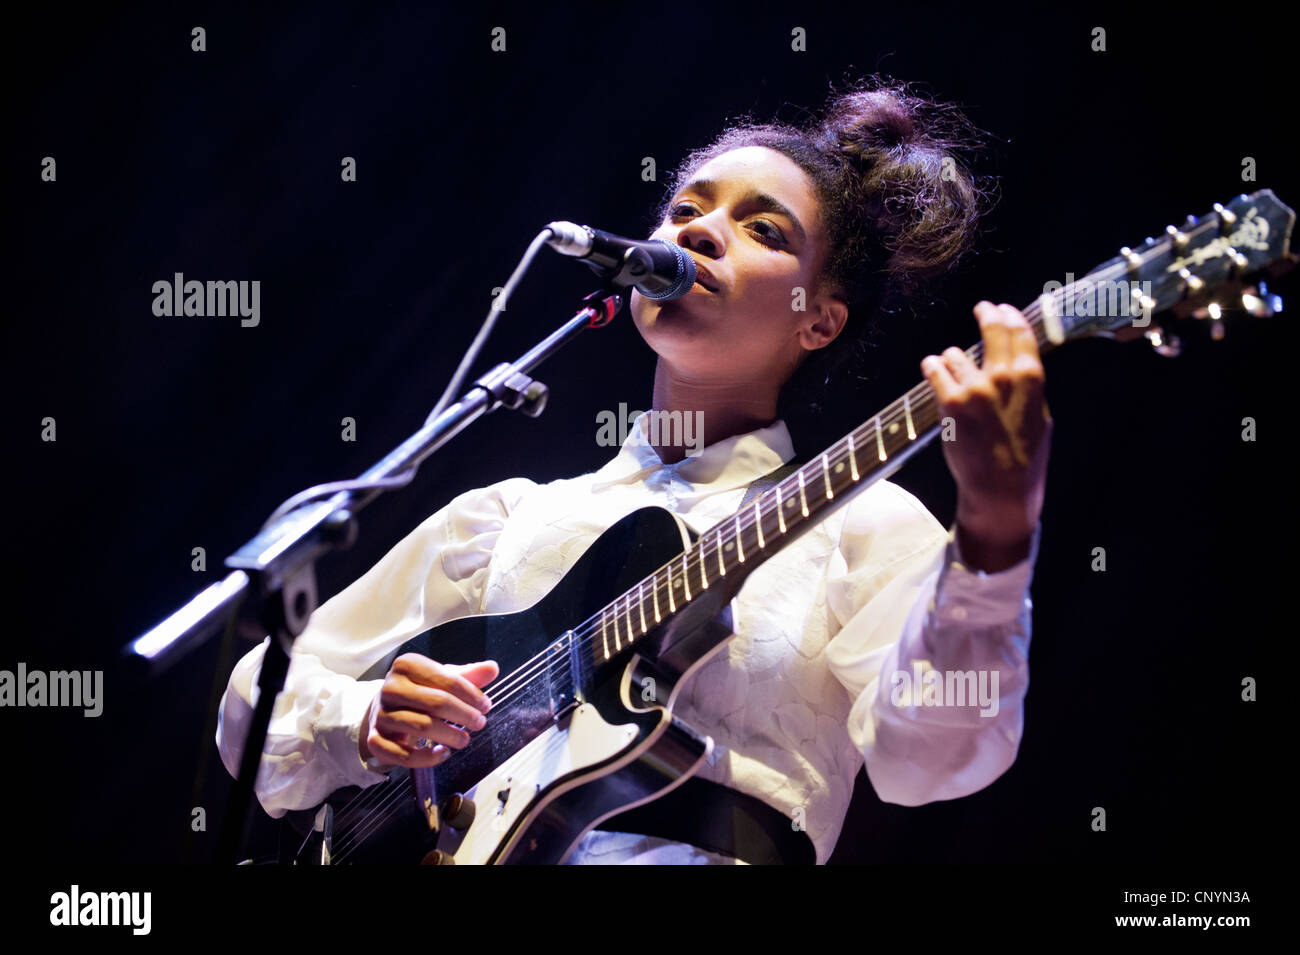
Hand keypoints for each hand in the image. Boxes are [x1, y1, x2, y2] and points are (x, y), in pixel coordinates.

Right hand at [359, 653, 496, 769]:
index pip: (447, 679)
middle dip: (464, 715)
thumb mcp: (440, 678)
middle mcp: (390, 688)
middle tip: (479, 722)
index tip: (485, 705)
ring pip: (422, 727)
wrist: (383, 710)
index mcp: (407, 665)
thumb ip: (467, 674)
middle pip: (436, 702)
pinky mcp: (376, 740)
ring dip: (450, 736)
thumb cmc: (418, 692)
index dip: (472, 694)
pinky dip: (427, 758)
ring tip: (464, 739)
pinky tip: (443, 754)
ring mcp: (381, 715)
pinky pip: (404, 754)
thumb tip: (492, 669)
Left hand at [921, 301, 1051, 557]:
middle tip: (981, 308)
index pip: (1022, 334)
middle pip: (994, 332)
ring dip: (953, 358)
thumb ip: (1030, 388)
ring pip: (958, 354)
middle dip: (987, 315)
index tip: (1003, 308)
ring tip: (952, 366)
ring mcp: (976, 389)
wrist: (1001, 487)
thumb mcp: (1040, 417)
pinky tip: (931, 365)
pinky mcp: (951, 402)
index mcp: (1032, 380)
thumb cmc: (1023, 456)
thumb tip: (1021, 364)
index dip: (1010, 316)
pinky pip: (936, 370)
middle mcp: (1004, 378)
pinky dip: (933, 366)